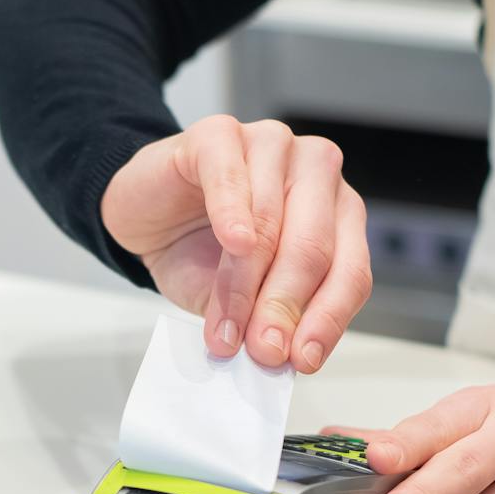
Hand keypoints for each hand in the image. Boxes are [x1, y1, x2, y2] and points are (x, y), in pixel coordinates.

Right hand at [101, 115, 371, 372]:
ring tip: (225, 324)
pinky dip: (233, 213)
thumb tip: (278, 354)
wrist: (144, 216)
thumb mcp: (237, 302)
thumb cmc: (198, 251)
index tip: (300, 359)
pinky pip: (232, 176)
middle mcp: (315, 176)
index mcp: (336, 217)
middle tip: (263, 349)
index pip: (350, 271)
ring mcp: (272, 146)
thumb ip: (263, 320)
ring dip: (246, 282)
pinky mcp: (221, 134)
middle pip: (314, 249)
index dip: (327, 319)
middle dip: (285, 306)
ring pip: (272, 221)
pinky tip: (232, 243)